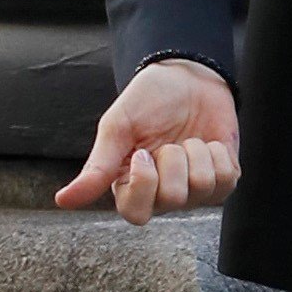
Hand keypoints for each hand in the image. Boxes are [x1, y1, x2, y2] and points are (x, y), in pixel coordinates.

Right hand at [55, 60, 240, 225]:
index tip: (143, 152)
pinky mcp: (223, 179)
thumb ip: (97, 167)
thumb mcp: (117, 127)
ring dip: (197, 153)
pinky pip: (228, 179)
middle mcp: (162, 194)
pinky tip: (209, 143)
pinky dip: (219, 154)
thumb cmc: (148, 101)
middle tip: (167, 142)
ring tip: (187, 140)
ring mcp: (195, 190)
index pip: (135, 214)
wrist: (187, 77)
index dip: (144, 183)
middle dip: (173, 159)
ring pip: (203, 187)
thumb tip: (63, 200)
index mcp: (130, 185)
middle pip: (172, 199)